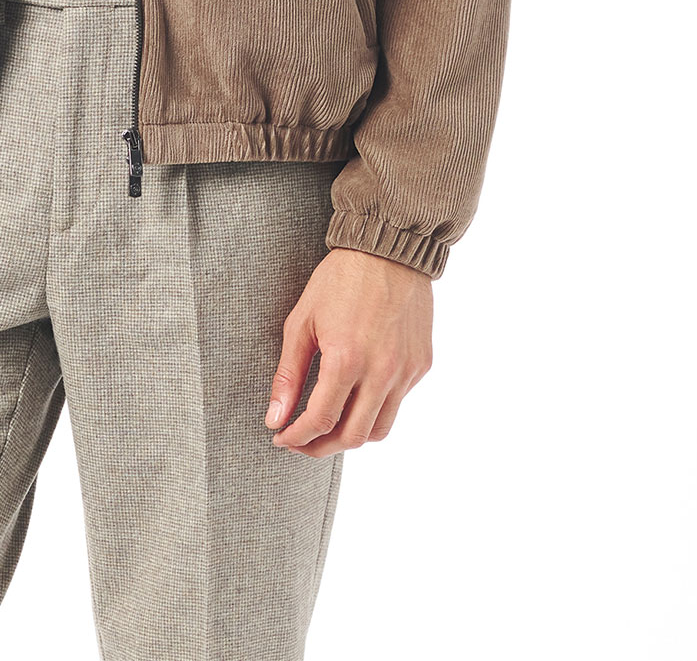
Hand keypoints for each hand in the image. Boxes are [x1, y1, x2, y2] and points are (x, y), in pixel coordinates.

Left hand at [265, 246, 433, 456]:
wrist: (388, 249)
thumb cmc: (339, 280)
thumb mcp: (302, 321)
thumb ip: (288, 374)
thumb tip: (275, 417)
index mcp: (346, 360)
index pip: (320, 420)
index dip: (297, 437)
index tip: (281, 437)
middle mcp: (381, 372)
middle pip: (352, 437)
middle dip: (321, 447)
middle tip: (301, 441)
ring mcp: (405, 371)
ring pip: (379, 429)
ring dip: (350, 436)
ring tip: (328, 426)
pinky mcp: (421, 365)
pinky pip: (397, 403)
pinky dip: (374, 410)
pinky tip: (356, 395)